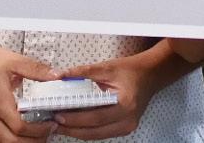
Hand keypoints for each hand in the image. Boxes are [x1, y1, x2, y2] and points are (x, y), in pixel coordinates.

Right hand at [0, 38, 59, 142]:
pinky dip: (10, 138)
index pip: (20, 127)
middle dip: (33, 141)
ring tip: (37, 133)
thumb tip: (57, 76)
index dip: (39, 130)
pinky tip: (20, 130)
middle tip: (48, 133)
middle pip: (12, 142)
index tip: (51, 124)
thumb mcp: (13, 61)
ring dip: (22, 142)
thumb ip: (36, 70)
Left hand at [54, 46, 182, 139]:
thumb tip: (60, 75)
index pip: (96, 117)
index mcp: (126, 105)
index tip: (57, 115)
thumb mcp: (107, 68)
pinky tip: (73, 124)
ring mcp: (127, 127)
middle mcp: (128, 120)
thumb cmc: (130, 70)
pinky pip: (101, 134)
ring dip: (77, 132)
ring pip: (96, 136)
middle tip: (53, 123)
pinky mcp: (124, 129)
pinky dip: (86, 130)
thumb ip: (82, 72)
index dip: (75, 118)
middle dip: (72, 129)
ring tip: (59, 124)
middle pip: (94, 132)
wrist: (150, 75)